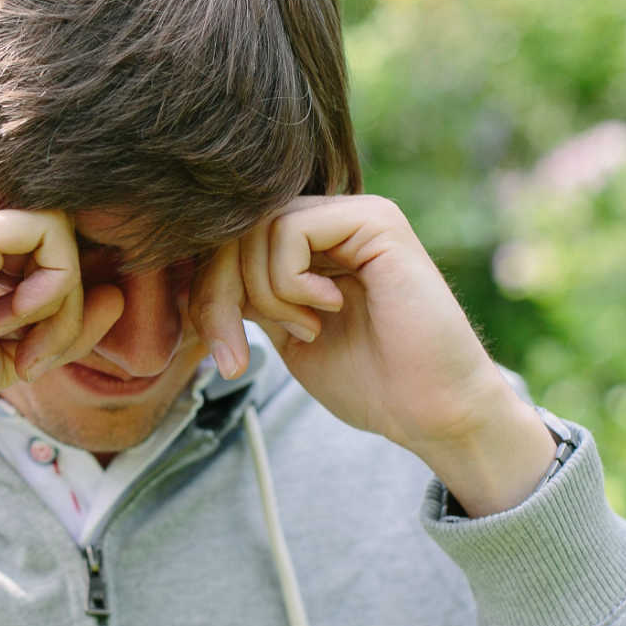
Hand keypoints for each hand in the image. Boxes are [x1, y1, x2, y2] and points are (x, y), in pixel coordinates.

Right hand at [0, 199, 123, 444]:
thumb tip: (116, 295)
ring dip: (64, 301)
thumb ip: (59, 321)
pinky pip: (48, 235)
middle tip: (37, 359)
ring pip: (55, 229)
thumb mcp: (10, 352)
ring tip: (26, 354)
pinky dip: (55, 289)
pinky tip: (15, 331)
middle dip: (65, 300)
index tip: (35, 353)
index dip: (54, 293)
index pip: (32, 238)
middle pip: (49, 230)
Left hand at [191, 194, 555, 514]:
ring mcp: (354, 215)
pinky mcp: (375, 220)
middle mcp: (332, 220)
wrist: (431, 410)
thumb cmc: (370, 381)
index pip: (230, 244)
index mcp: (311, 246)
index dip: (208, 293)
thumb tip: (195, 276)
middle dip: (218, 296)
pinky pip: (291, 229)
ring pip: (257, 229)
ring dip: (263, 293)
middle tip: (234, 354)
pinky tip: (326, 309)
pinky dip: (289, 280)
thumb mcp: (284, 333)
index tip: (222, 352)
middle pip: (235, 230)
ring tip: (305, 329)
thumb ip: (249, 296)